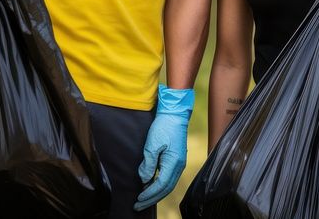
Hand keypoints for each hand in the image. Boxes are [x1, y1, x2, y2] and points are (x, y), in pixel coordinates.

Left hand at [134, 84, 193, 210]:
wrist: (175, 114)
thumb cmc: (164, 127)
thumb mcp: (152, 144)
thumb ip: (148, 164)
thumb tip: (144, 180)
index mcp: (174, 162)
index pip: (161, 184)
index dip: (149, 193)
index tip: (138, 199)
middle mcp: (179, 165)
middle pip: (166, 188)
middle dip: (152, 198)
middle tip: (138, 205)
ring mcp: (180, 163)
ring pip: (169, 184)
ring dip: (156, 193)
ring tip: (143, 199)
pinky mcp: (177, 159)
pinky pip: (169, 178)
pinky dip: (160, 185)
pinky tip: (151, 186)